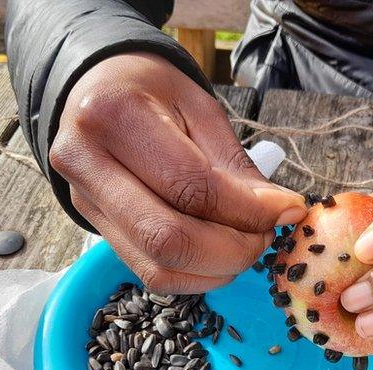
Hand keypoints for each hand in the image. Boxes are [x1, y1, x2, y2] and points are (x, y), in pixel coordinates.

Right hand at [50, 53, 305, 293]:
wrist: (96, 89)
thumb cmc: (153, 93)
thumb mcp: (200, 109)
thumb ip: (235, 165)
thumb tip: (280, 212)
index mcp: (115, 116)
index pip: (191, 186)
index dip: (247, 211)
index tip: (287, 210)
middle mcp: (86, 162)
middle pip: (167, 238)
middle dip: (232, 250)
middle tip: (266, 237)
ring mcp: (84, 201)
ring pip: (157, 265)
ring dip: (215, 268)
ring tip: (245, 244)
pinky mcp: (94, 227)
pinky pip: (149, 273)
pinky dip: (194, 276)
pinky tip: (218, 256)